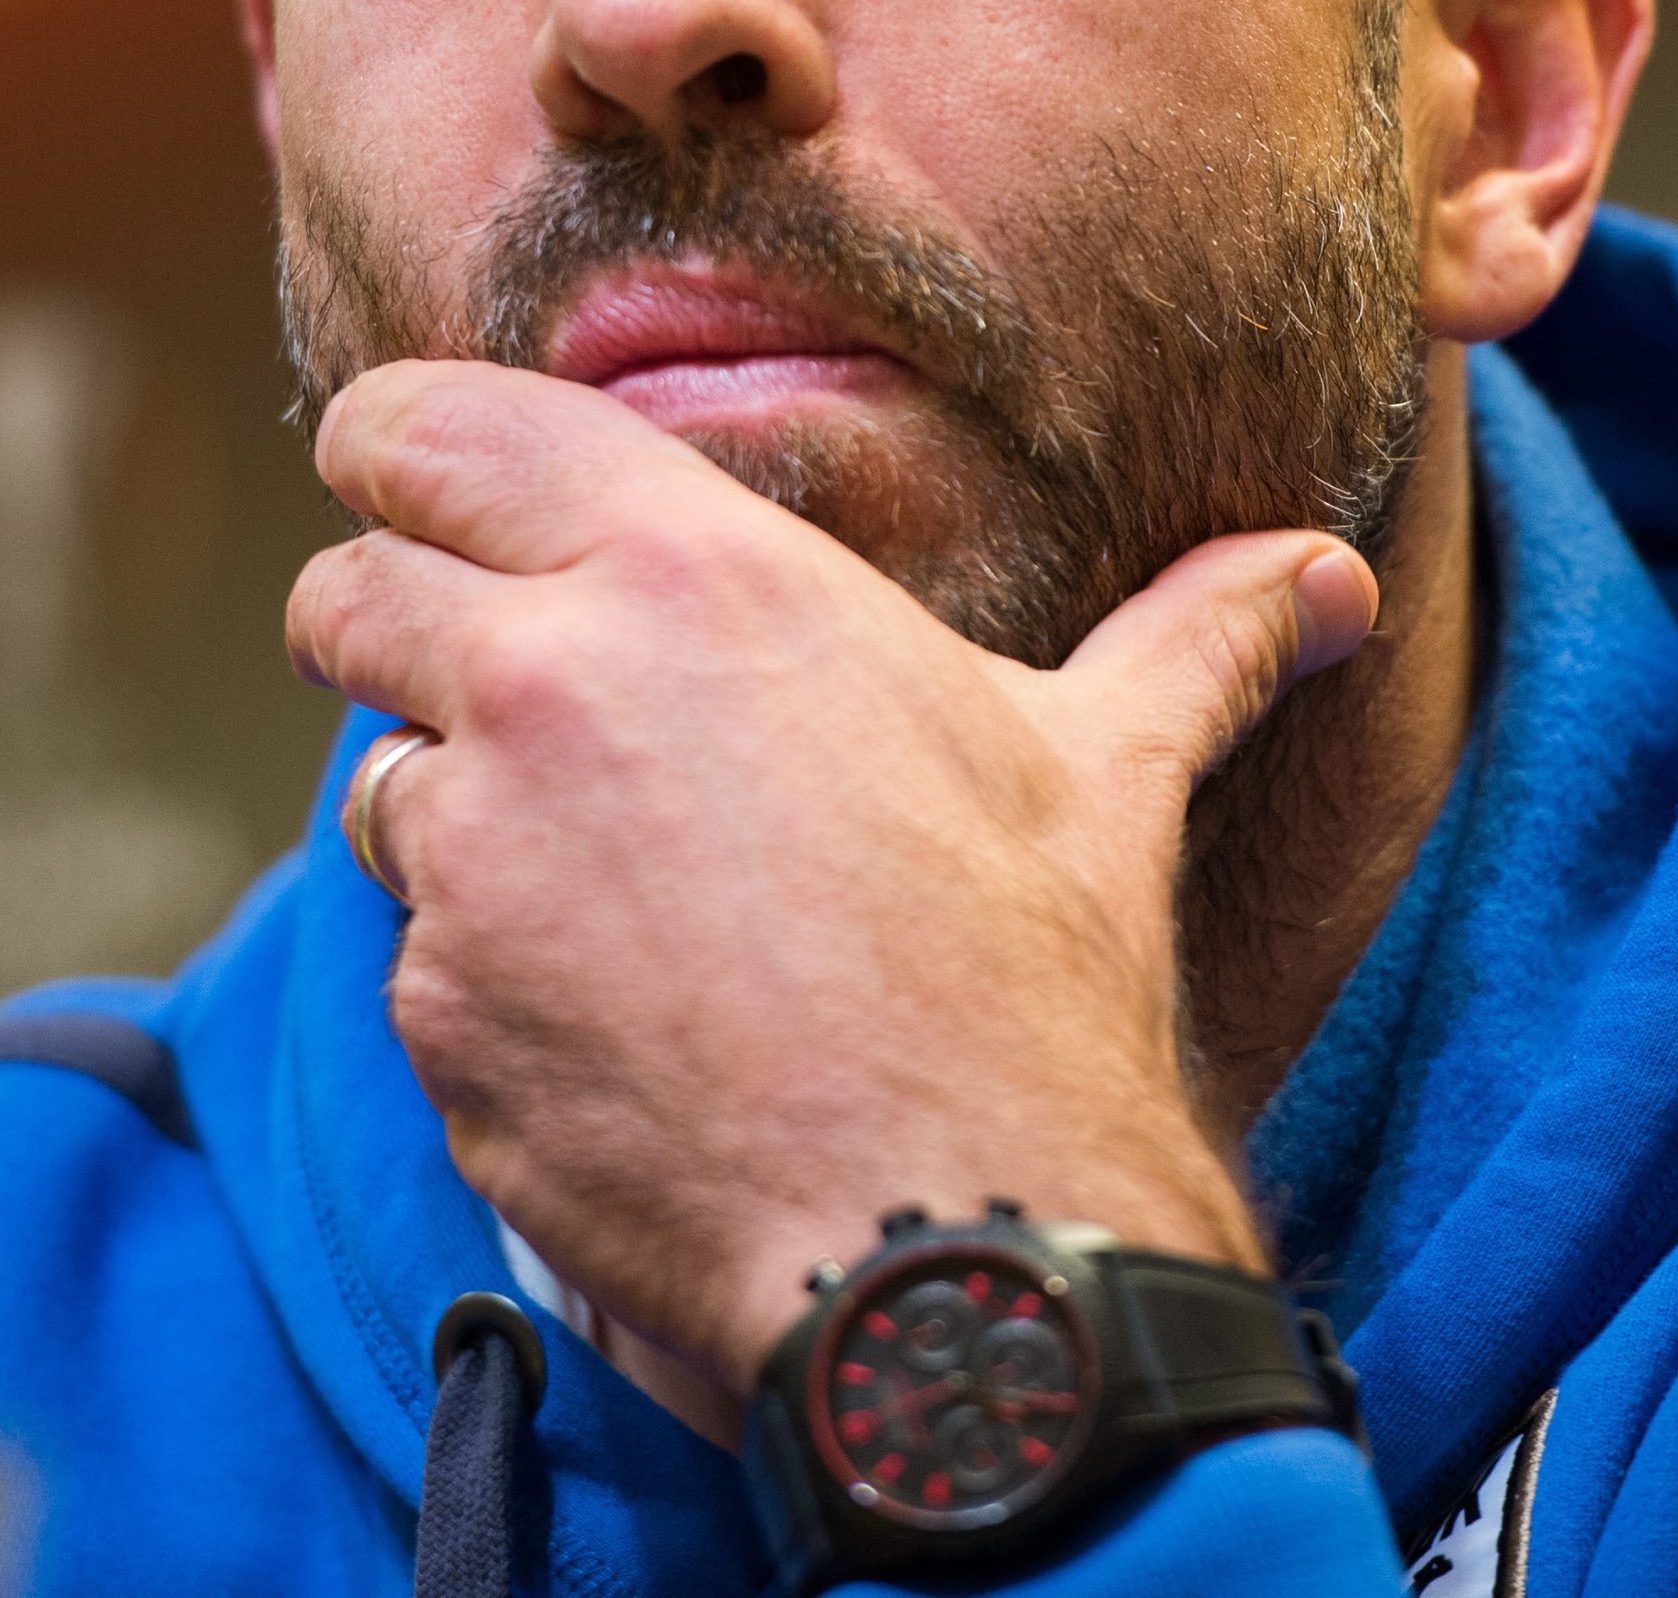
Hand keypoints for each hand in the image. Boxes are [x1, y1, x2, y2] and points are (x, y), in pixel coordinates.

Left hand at [282, 359, 1378, 1405]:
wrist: (953, 1246)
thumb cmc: (1032, 985)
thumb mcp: (1111, 775)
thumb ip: (1196, 642)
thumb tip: (1329, 579)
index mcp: (696, 574)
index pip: (428, 431)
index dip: (396, 451)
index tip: (405, 481)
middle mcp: (548, 684)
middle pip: (347, 591)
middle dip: (397, 627)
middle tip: (494, 690)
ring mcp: (470, 858)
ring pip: (376, 785)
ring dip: (450, 818)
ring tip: (604, 888)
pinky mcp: (434, 1016)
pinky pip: (411, 958)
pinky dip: (481, 978)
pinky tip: (616, 1024)